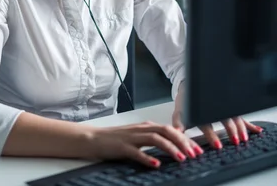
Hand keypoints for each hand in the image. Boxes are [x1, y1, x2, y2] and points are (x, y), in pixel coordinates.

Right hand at [87, 121, 203, 167]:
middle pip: (166, 131)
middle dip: (182, 142)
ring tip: (181, 158)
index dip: (185, 139)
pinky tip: (156, 164)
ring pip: (155, 139)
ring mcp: (131, 137)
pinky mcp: (122, 147)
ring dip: (170, 148)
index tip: (197, 149)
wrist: (93, 138)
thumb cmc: (116, 140)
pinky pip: (136, 152)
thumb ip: (153, 139)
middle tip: (194, 154)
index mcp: (146, 126)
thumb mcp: (138, 137)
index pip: (170, 130)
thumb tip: (173, 146)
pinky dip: (147, 158)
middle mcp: (141, 129)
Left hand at [172, 82, 262, 147]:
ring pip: (234, 116)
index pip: (207, 124)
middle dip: (230, 130)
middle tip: (235, 141)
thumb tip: (177, 132)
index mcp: (201, 111)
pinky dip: (248, 123)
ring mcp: (222, 106)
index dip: (212, 135)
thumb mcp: (180, 112)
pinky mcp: (228, 106)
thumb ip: (179, 123)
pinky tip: (256, 130)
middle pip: (224, 119)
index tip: (218, 146)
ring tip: (244, 138)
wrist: (189, 83)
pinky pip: (239, 114)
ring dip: (241, 127)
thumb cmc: (185, 101)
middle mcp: (213, 107)